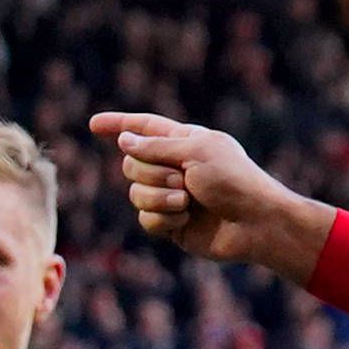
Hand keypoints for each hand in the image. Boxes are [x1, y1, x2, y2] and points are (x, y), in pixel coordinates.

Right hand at [87, 113, 334, 281]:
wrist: (254, 223)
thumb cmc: (233, 180)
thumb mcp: (195, 152)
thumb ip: (155, 148)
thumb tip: (123, 142)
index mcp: (183, 141)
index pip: (143, 128)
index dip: (118, 125)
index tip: (94, 125)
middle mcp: (173, 166)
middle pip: (131, 164)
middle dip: (151, 173)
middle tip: (182, 180)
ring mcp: (170, 195)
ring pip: (136, 194)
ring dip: (159, 198)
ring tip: (187, 202)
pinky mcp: (170, 223)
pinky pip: (145, 219)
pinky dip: (164, 218)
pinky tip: (186, 220)